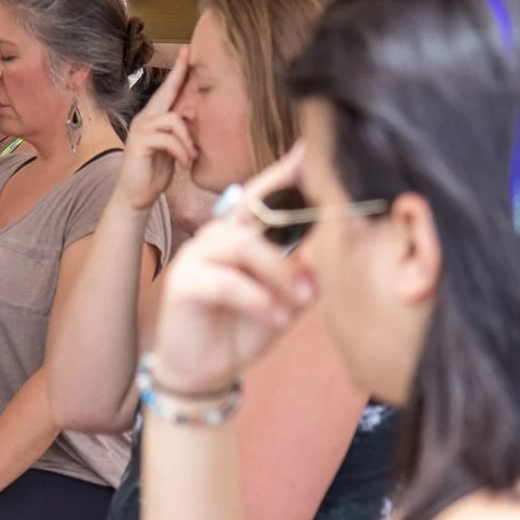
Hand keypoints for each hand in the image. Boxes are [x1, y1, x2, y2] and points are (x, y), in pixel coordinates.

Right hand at [115, 47, 194, 210]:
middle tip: (191, 55)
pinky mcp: (140, 142)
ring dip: (188, 141)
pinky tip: (185, 163)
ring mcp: (140, 129)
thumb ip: (181, 134)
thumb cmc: (155, 173)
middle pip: (166, 93)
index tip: (188, 50)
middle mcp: (144, 118)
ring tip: (191, 158)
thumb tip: (199, 122)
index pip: (167, 91)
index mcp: (153, 118)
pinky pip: (168, 138)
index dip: (178, 71)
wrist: (136, 196)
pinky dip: (182, 151)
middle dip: (179, 74)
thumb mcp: (174, 150)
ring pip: (174, 119)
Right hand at [151, 147, 314, 395]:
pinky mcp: (183, 283)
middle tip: (328, 229)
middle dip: (289, 212)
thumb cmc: (244, 327)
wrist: (204, 369)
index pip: (265, 195)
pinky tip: (276, 319)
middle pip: (253, 208)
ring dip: (279, 272)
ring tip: (303, 301)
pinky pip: (226, 281)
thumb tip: (335, 247)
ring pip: (243, 244)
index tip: (312, 150)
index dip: (286, 172)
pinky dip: (257, 299)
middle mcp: (217, 235)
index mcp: (243, 234)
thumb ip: (306, 273)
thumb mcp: (286, 299)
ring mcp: (196, 256)